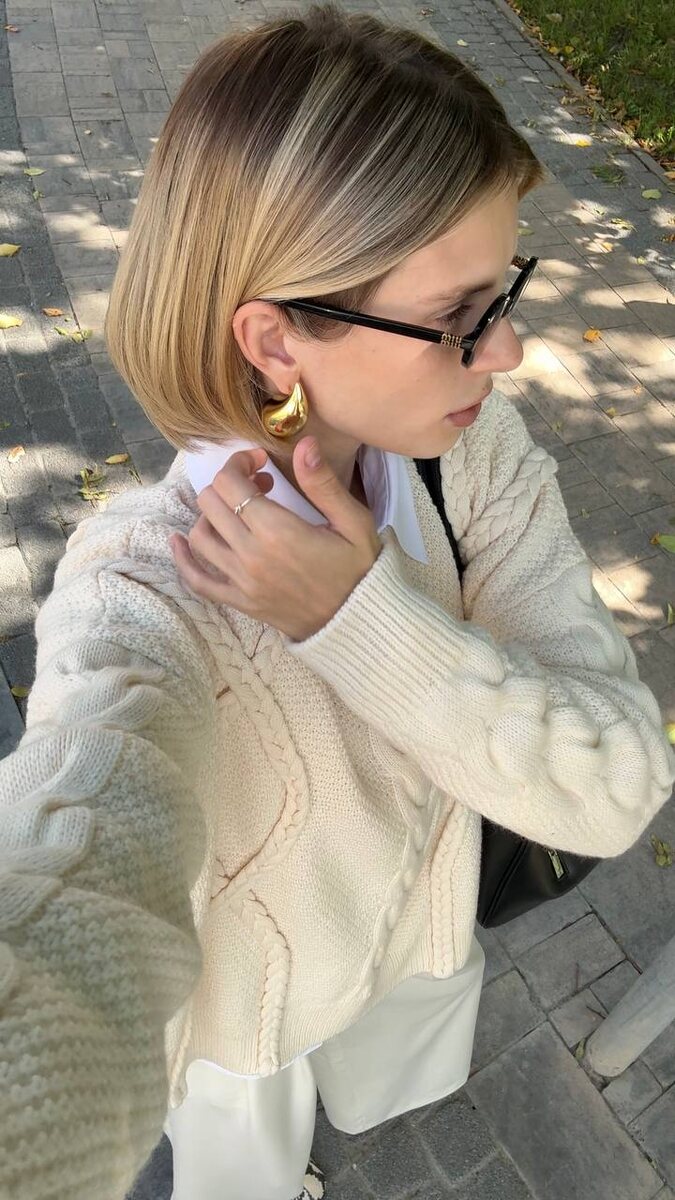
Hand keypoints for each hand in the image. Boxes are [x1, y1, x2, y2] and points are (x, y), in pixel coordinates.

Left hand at [169, 436, 381, 640]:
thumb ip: (323, 484)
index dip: (239, 463)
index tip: (261, 462)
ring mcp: (242, 581)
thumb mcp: (354, 523)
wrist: (357, 623)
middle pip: (211, 503)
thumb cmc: (359, 571)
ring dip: (212, 514)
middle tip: (257, 485)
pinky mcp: (240, 602)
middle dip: (228, 485)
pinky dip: (183, 560)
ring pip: (199, 535)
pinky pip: (198, 581)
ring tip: (237, 511)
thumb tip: (304, 444)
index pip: (231, 483)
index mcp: (278, 531)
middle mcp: (251, 555)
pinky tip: (178, 542)